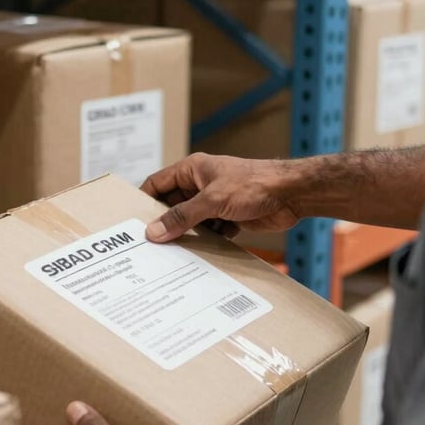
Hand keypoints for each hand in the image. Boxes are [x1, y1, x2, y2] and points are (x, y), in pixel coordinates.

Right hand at [141, 153, 300, 242]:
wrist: (292, 193)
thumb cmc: (254, 184)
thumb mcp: (212, 200)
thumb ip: (182, 217)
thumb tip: (154, 231)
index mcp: (192, 170)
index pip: (158, 183)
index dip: (145, 201)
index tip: (133, 221)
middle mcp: (201, 184)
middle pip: (173, 205)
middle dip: (165, 223)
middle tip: (150, 244)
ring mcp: (215, 201)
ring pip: (192, 221)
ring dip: (186, 235)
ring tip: (172, 253)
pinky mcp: (229, 217)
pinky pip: (210, 232)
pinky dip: (207, 241)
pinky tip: (202, 254)